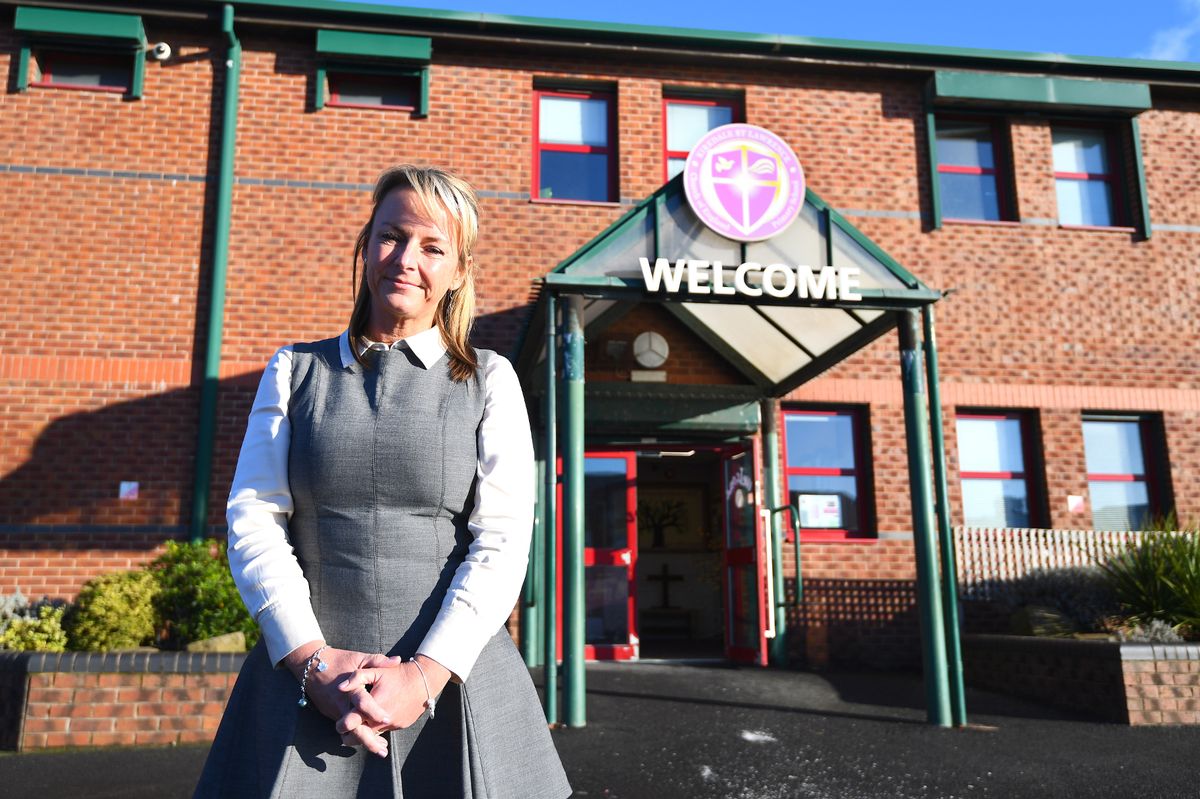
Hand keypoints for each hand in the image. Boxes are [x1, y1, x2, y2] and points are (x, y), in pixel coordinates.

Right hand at [283, 641, 401, 756]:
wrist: (311, 665)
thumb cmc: (338, 660)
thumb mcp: (358, 658)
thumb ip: (378, 661)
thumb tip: (397, 660)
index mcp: (350, 688)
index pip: (362, 702)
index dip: (374, 711)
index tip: (387, 719)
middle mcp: (341, 703)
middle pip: (353, 727)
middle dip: (368, 740)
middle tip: (383, 750)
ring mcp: (334, 710)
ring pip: (349, 731)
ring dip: (363, 740)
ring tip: (380, 748)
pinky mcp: (330, 713)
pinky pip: (344, 727)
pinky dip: (355, 733)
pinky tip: (369, 738)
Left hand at [335, 655, 452, 744]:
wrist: (423, 681)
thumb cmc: (398, 675)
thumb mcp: (376, 671)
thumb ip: (356, 678)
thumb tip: (340, 687)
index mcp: (372, 707)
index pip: (350, 724)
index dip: (341, 725)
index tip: (338, 725)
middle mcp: (381, 721)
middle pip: (359, 737)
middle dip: (350, 737)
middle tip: (344, 733)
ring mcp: (392, 725)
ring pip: (373, 736)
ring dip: (365, 733)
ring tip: (357, 728)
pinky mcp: (400, 726)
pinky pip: (385, 731)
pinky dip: (379, 728)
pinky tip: (375, 721)